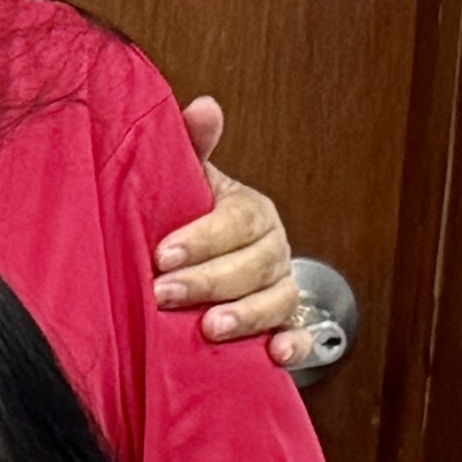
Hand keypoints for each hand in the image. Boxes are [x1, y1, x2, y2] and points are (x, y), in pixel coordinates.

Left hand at [159, 98, 324, 363]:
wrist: (210, 268)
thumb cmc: (194, 223)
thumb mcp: (191, 185)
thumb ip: (192, 148)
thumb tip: (203, 106)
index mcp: (250, 213)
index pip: (237, 220)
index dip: (202, 237)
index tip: (162, 254)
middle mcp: (272, 249)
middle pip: (254, 263)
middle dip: (210, 280)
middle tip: (165, 293)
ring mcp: (281, 288)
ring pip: (277, 300)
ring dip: (246, 316)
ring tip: (209, 328)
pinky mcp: (284, 326)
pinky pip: (300, 337)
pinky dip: (291, 347)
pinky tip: (273, 355)